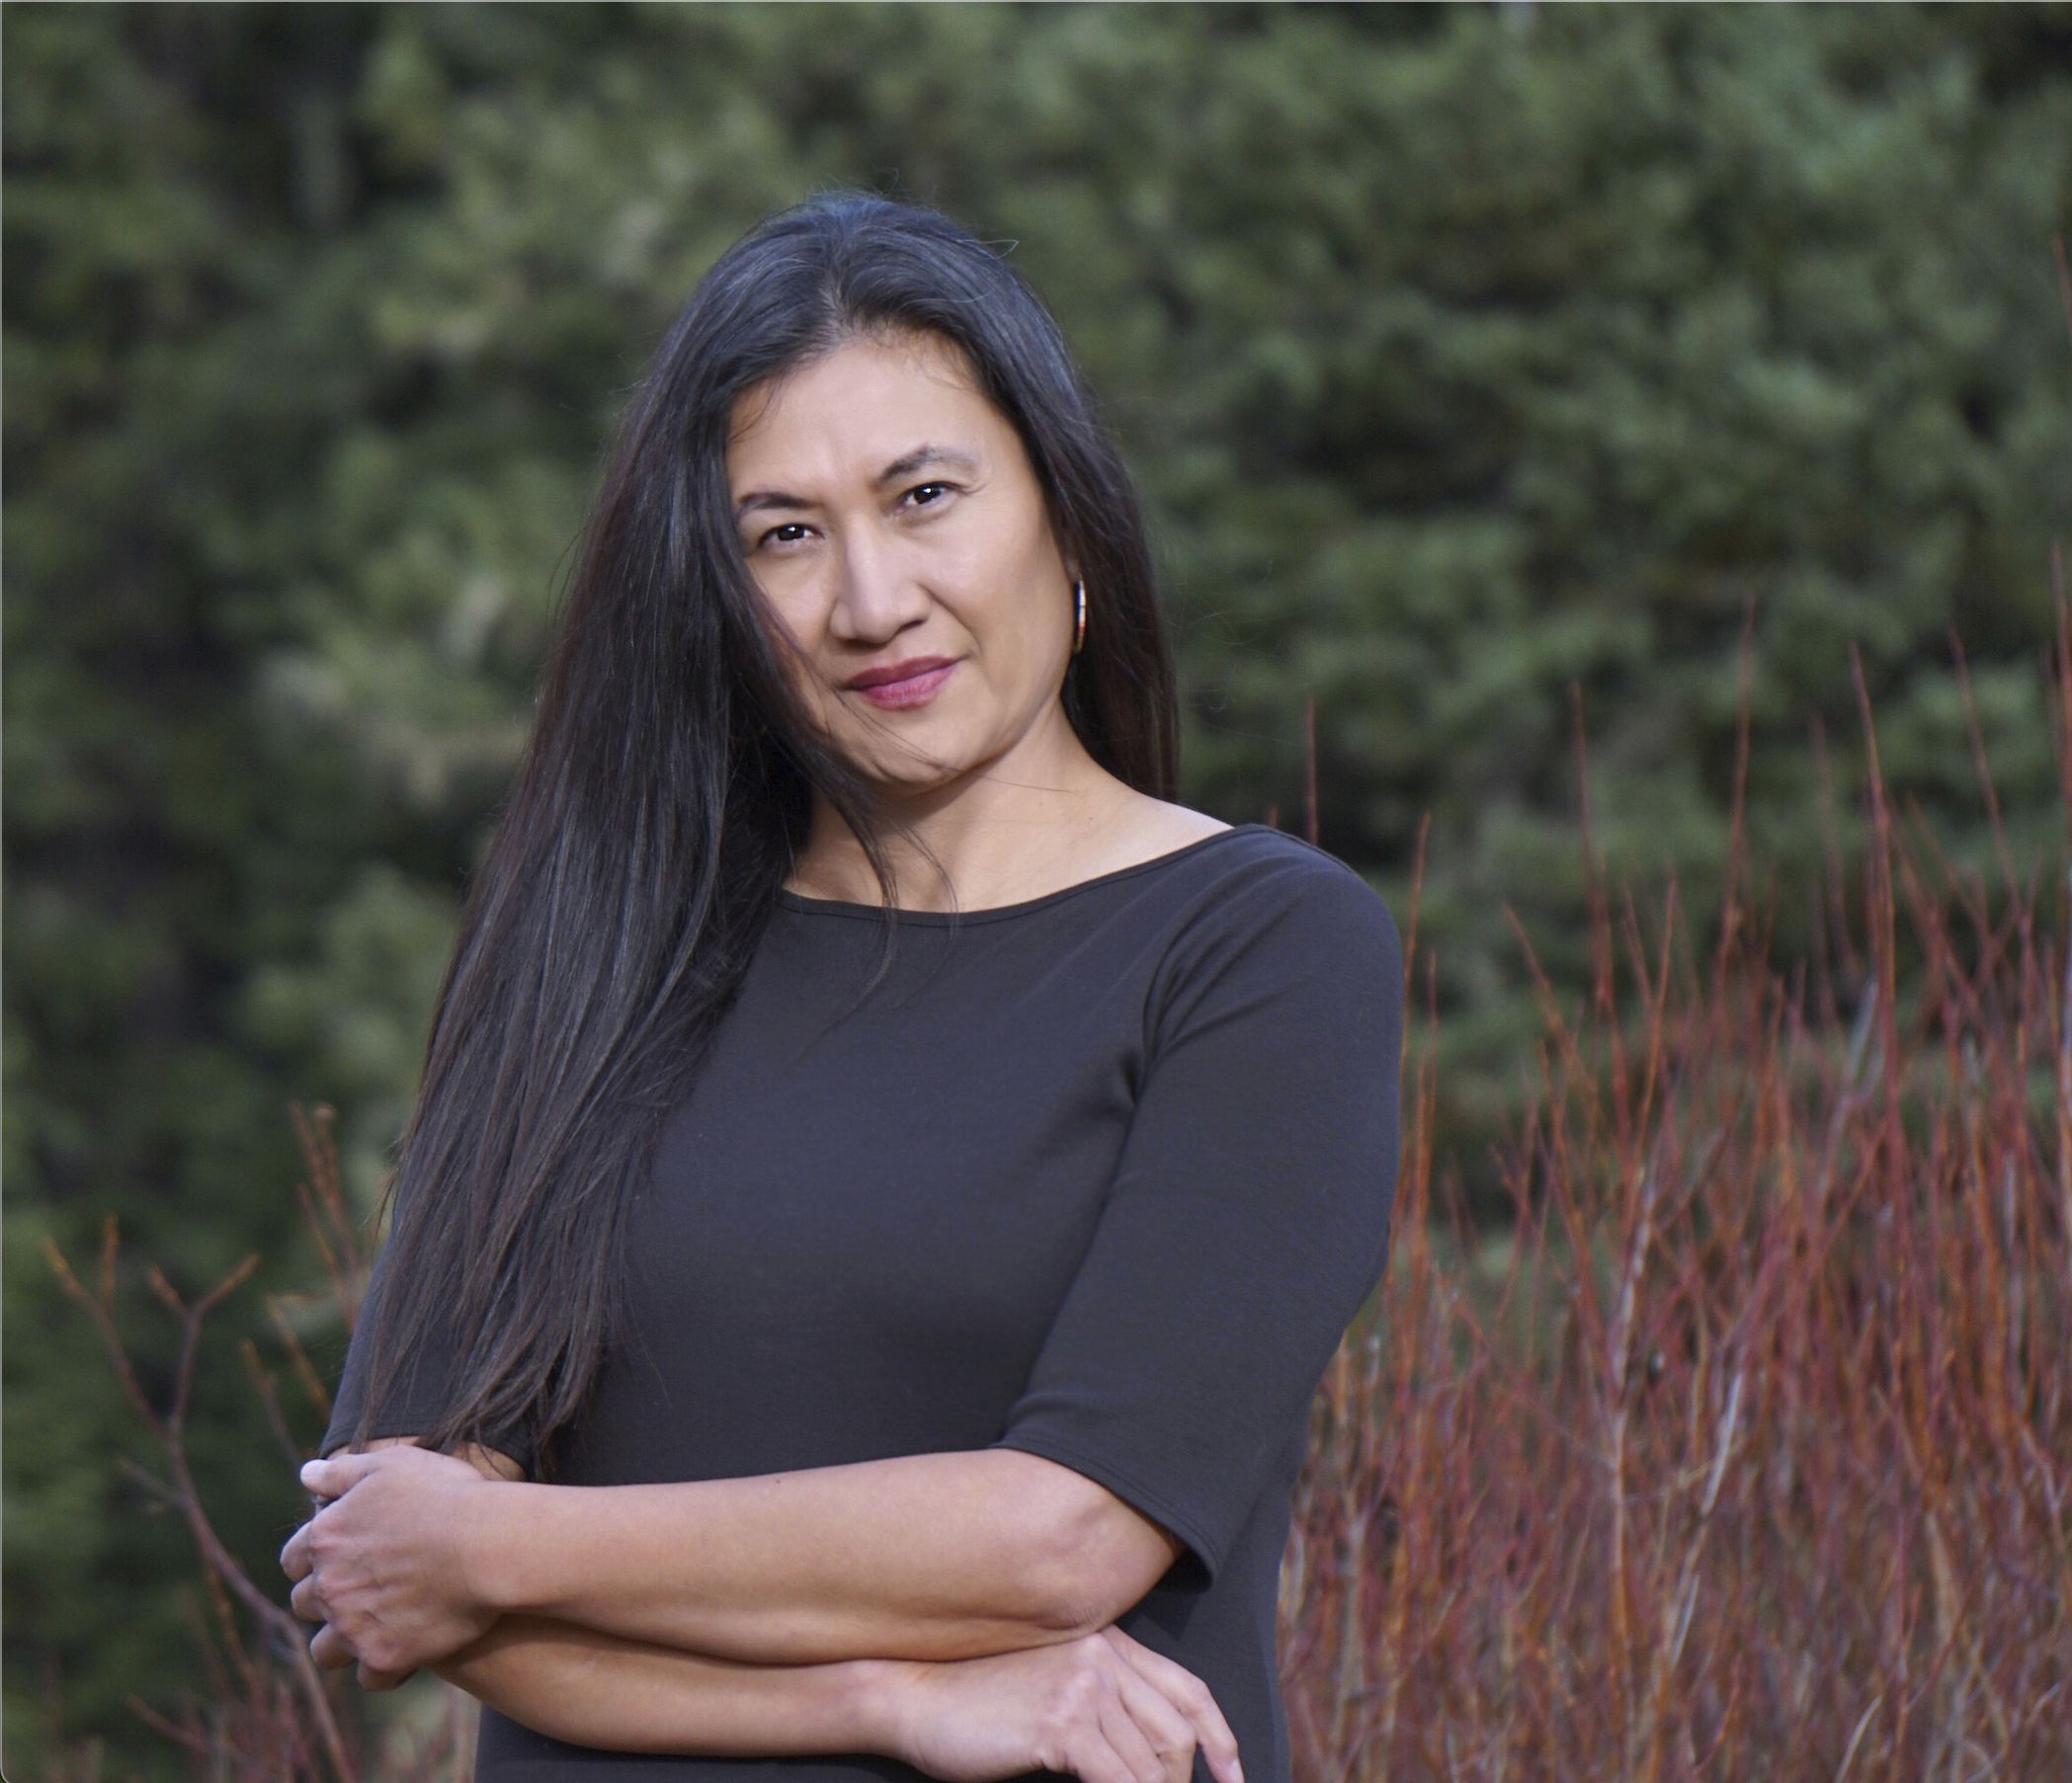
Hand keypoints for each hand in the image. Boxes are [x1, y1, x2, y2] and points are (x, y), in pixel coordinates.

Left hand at [279, 1444, 503, 1688]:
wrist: (487, 1543)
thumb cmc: (446, 1495)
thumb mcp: (392, 1464)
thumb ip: (343, 1472)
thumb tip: (306, 1474)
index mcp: (326, 1538)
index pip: (294, 1559)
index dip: (315, 1558)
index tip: (340, 1557)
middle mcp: (329, 1586)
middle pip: (306, 1604)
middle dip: (327, 1599)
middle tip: (362, 1591)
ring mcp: (353, 1626)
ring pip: (325, 1651)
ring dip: (344, 1642)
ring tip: (375, 1630)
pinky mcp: (384, 1657)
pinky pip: (370, 1678)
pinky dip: (384, 1668)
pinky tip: (407, 1652)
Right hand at [881, 1625, 1244, 1782]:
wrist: (916, 1698)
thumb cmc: (981, 1703)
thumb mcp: (1054, 1685)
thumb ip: (1104, 1701)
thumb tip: (1154, 1759)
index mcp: (1107, 1642)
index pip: (1187, 1690)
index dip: (1220, 1738)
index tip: (1235, 1777)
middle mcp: (1103, 1655)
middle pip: (1175, 1734)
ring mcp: (1083, 1687)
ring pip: (1151, 1767)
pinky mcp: (1062, 1725)